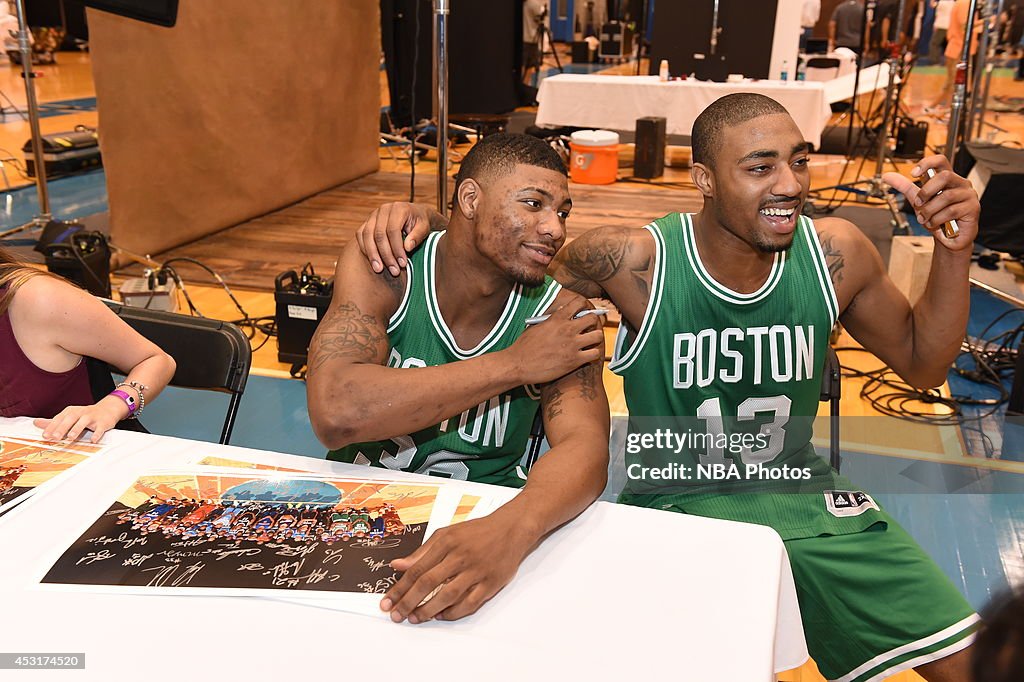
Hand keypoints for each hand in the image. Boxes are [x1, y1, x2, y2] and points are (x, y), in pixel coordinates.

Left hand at [32, 395, 128, 442]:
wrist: (107, 410)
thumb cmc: (84, 416)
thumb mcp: (68, 416)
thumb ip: (53, 422)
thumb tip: (35, 422)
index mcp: (71, 411)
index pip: (60, 418)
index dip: (52, 427)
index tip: (45, 436)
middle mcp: (81, 412)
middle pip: (70, 418)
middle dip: (62, 427)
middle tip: (55, 437)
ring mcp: (93, 417)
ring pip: (84, 421)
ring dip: (77, 429)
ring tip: (70, 437)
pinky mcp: (103, 422)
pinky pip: (100, 428)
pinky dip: (96, 434)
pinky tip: (93, 440)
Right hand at [356, 203, 434, 276]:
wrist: (414, 215)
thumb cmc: (420, 222)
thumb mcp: (425, 227)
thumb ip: (418, 236)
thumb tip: (407, 247)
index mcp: (398, 208)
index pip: (393, 230)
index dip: (397, 249)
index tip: (402, 263)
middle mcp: (383, 210)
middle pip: (379, 235)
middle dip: (386, 255)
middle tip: (394, 271)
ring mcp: (373, 215)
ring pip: (367, 235)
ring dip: (373, 255)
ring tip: (379, 269)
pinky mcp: (367, 222)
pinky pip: (360, 235)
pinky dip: (365, 249)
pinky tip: (373, 261)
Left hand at [380, 513, 533, 622]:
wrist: (511, 528)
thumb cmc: (477, 532)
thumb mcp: (447, 534)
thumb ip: (422, 551)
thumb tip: (398, 565)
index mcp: (447, 542)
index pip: (417, 568)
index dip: (400, 587)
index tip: (388, 600)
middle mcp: (461, 556)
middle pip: (429, 582)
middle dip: (409, 601)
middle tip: (396, 614)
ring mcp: (477, 570)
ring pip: (448, 595)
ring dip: (429, 610)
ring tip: (415, 618)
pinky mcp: (491, 582)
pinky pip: (470, 602)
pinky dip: (454, 612)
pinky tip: (442, 615)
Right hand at [506, 302, 604, 384]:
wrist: (518, 365)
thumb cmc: (524, 346)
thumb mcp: (536, 326)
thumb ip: (551, 319)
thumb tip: (562, 312)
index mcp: (557, 319)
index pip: (579, 303)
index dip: (584, 306)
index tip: (584, 311)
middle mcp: (567, 329)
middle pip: (593, 319)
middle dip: (592, 322)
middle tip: (588, 328)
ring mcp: (572, 345)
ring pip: (598, 336)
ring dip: (595, 338)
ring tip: (588, 343)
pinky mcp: (575, 361)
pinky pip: (595, 354)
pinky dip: (593, 355)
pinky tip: (586, 356)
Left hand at [883, 155, 979, 251]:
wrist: (948, 239)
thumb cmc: (937, 217)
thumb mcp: (918, 200)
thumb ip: (905, 187)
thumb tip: (887, 176)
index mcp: (948, 179)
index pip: (941, 161)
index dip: (927, 163)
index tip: (913, 173)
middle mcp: (960, 184)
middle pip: (944, 176)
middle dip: (926, 191)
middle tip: (918, 204)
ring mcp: (968, 195)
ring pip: (946, 196)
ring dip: (929, 210)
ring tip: (925, 219)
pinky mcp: (973, 209)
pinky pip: (952, 211)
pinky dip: (937, 220)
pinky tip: (935, 224)